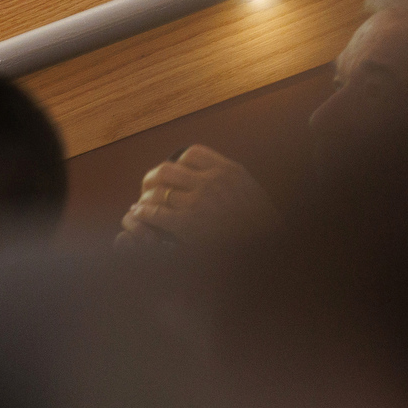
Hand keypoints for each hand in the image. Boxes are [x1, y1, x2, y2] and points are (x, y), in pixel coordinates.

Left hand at [117, 145, 274, 247]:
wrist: (268, 253)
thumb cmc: (263, 228)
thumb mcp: (253, 195)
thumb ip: (233, 183)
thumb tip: (216, 176)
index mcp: (229, 171)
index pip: (193, 154)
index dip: (179, 163)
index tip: (175, 174)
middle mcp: (212, 182)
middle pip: (168, 169)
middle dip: (154, 178)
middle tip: (148, 186)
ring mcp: (199, 202)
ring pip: (158, 191)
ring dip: (146, 197)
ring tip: (141, 203)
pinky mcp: (188, 224)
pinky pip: (157, 213)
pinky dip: (144, 213)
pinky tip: (139, 215)